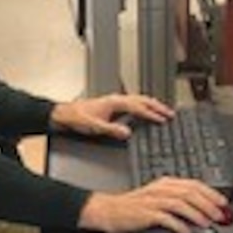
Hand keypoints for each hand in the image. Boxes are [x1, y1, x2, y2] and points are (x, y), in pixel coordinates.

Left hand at [51, 92, 172, 140]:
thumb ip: (111, 130)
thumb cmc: (76, 118)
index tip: (162, 119)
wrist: (63, 114)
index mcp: (114, 102)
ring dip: (151, 105)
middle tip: (170, 113)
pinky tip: (143, 112)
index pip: (138, 107)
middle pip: (141, 100)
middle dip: (156, 106)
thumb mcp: (94, 127)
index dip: (151, 113)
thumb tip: (127, 133)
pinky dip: (142, 106)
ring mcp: (113, 101)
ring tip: (162, 111)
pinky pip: (132, 103)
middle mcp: (115, 99)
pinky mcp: (111, 105)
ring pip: (138, 99)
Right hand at [78, 177, 230, 232]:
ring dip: (196, 214)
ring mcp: (153, 200)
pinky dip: (178, 225)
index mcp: (166, 183)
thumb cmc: (134, 207)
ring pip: (181, 203)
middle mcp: (161, 189)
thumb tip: (201, 210)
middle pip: (190, 193)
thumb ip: (178, 201)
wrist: (109, 211)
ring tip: (206, 224)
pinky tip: (186, 232)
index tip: (223, 203)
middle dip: (208, 204)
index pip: (194, 184)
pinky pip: (166, 218)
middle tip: (219, 215)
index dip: (211, 193)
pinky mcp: (146, 213)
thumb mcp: (158, 198)